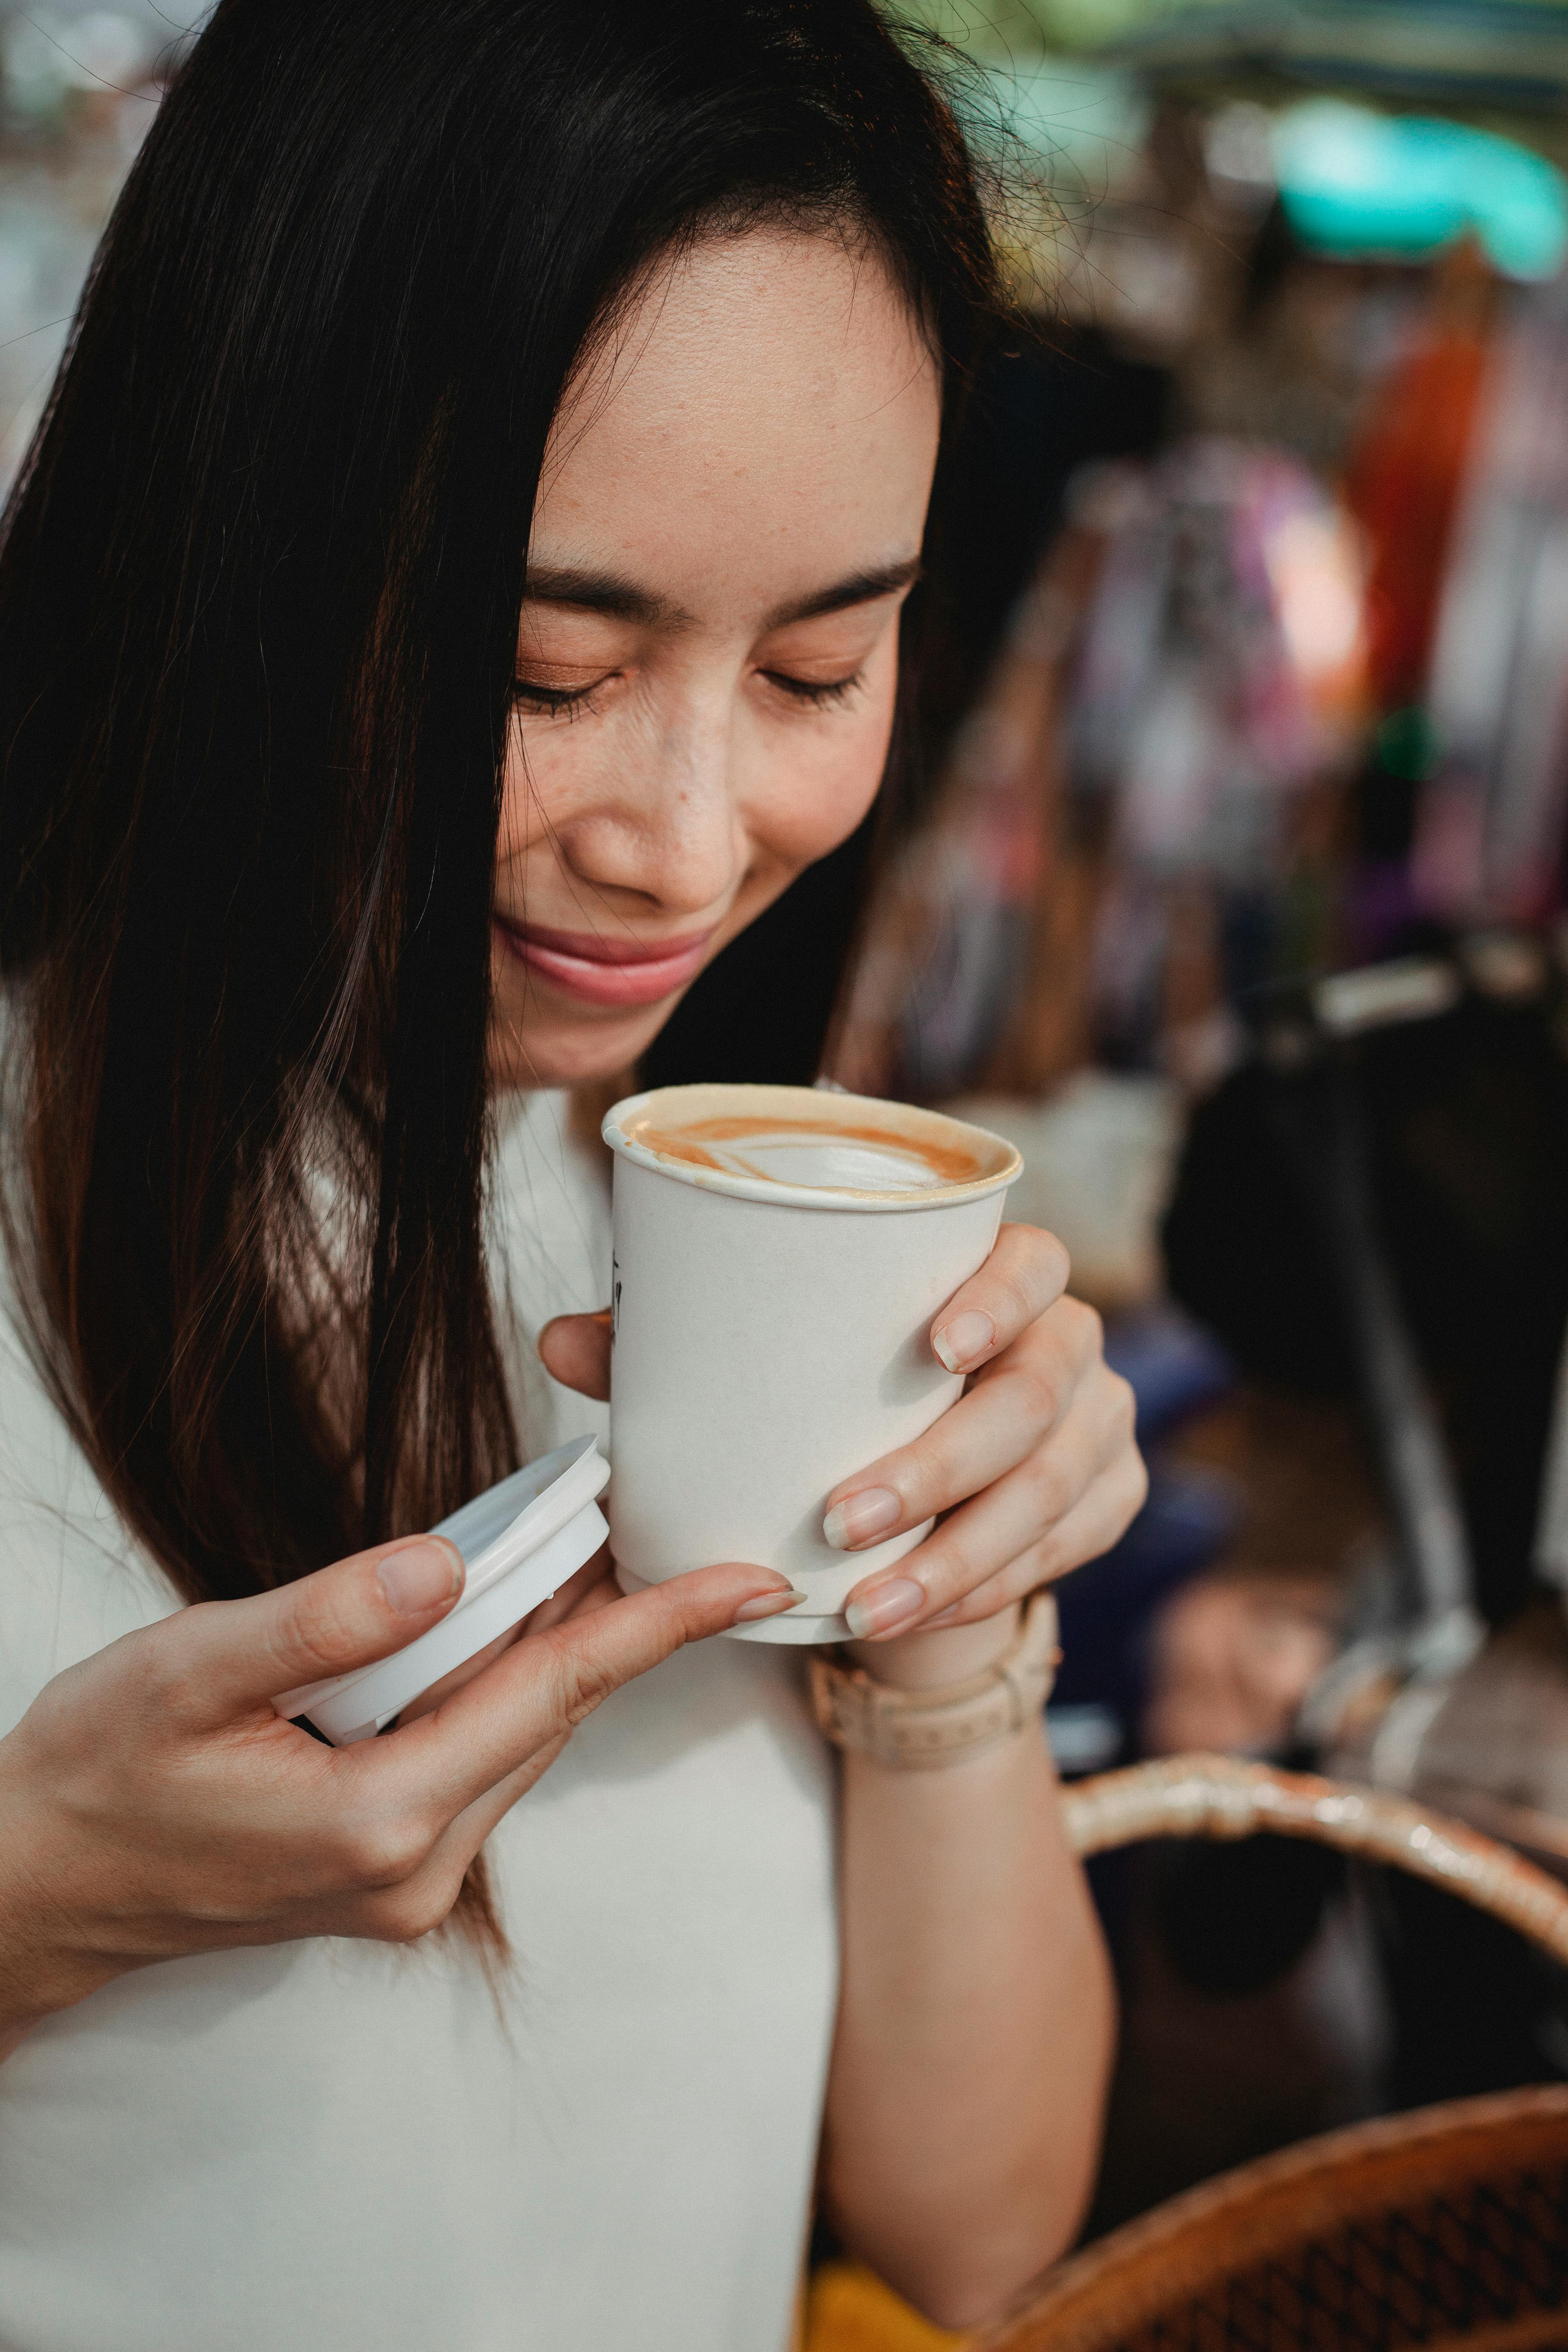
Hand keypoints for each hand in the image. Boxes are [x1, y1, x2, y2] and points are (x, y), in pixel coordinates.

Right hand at [0, 1531, 793, 2052]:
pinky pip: (477, 1755)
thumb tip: (448, 1562)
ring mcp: (406, 1880)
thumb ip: (325, 1620)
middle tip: (668, 1518)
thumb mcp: (190, 1673)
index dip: (659, 1627)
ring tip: (592, 1546)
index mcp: (378, 1823)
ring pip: (517, 1735)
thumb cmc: (97, 1774)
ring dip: (554, 1644)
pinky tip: (502, 1617)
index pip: (553, 1695)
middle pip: (548, 1713)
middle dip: (613, 1615)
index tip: (751, 1583)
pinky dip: (501, 1683)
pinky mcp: (388, 1867)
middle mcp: (415, 1868)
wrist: (37, 1884)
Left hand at [541, 1223, 1145, 1645]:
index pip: (1032, 1261)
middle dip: (942, 1467)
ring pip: (1051, 1492)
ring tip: (869, 1607)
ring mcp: (1102, 1426)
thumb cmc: (837, 1400)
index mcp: (1003, 1277)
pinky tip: (913, 1616)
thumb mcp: (767, 1370)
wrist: (924, 1491)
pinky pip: (1062, 1554)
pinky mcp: (1110, 1502)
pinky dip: (983, 1590)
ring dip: (958, 1557)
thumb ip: (674, 1349)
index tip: (935, 1347)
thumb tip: (560, 1341)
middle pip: (1034, 1396)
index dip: (998, 1297)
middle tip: (843, 1520)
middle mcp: (1069, 1344)